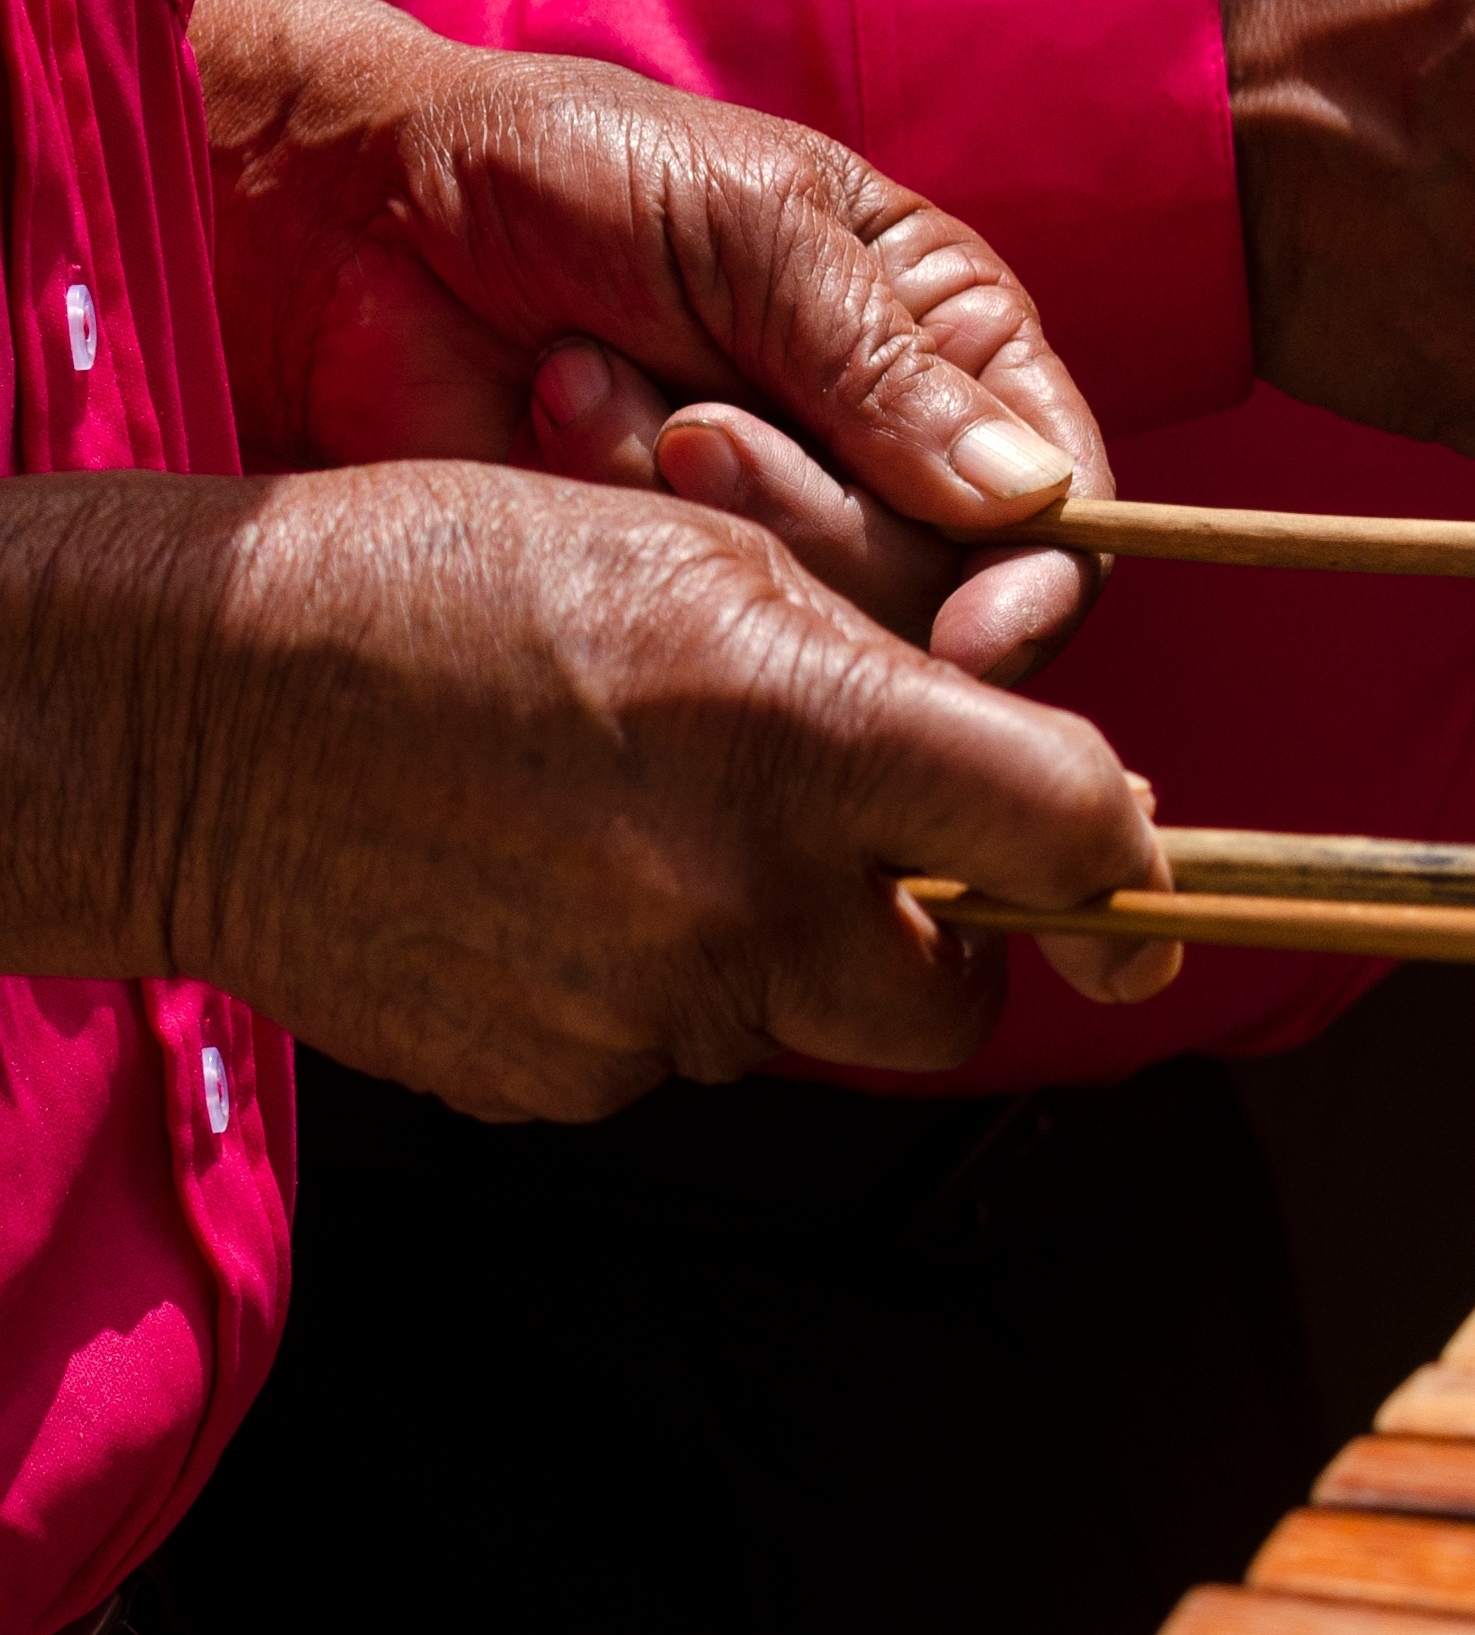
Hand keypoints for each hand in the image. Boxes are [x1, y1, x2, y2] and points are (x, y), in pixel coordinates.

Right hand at [0, 460, 1176, 1119]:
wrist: (183, 713)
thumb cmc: (446, 578)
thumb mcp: (706, 553)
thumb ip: (892, 671)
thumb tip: (1044, 788)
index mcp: (801, 729)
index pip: (1069, 831)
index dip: (1125, 862)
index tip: (1131, 880)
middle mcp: (740, 896)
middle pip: (954, 1001)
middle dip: (946, 946)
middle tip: (881, 868)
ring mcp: (644, 1011)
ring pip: (806, 1028)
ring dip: (784, 955)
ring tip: (654, 835)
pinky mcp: (556, 1082)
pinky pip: (676, 1057)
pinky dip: (659, 990)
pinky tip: (560, 887)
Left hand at [194, 0, 1115, 686]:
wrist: (347, 211)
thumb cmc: (567, 172)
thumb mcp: (751, 226)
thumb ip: (887, 365)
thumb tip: (1035, 502)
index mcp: (948, 339)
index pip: (1060, 501)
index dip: (1037, 579)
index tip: (981, 633)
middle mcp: (884, 448)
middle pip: (944, 588)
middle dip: (808, 510)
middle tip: (694, 426)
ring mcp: (768, 522)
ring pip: (820, 618)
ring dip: (694, 499)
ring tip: (597, 384)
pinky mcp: (662, 575)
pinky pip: (694, 617)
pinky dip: (612, 512)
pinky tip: (555, 418)